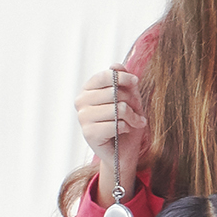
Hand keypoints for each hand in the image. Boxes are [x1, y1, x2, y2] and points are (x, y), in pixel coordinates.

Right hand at [75, 67, 149, 193]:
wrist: (123, 151)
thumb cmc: (126, 123)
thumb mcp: (129, 98)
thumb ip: (123, 81)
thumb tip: (115, 65)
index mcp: (87, 90)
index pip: (104, 76)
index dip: (122, 77)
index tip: (135, 81)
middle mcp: (81, 102)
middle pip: (114, 92)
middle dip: (131, 101)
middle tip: (136, 111)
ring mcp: (82, 118)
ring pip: (117, 108)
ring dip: (133, 117)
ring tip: (135, 122)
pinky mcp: (89, 133)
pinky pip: (116, 124)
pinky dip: (126, 128)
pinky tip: (124, 131)